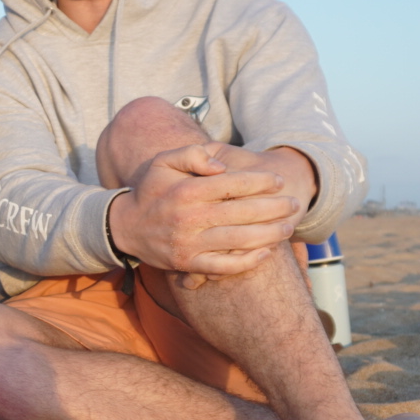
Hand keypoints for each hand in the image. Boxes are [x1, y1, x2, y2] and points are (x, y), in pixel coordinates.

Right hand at [107, 143, 300, 277]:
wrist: (126, 227)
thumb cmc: (151, 190)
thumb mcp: (163, 162)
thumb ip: (192, 153)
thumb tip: (222, 164)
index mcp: (187, 190)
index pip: (233, 184)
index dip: (261, 182)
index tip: (278, 181)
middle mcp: (190, 217)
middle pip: (243, 212)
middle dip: (274, 208)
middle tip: (294, 204)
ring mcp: (190, 243)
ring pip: (239, 240)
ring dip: (269, 234)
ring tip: (287, 227)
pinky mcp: (188, 264)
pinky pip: (224, 266)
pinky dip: (248, 261)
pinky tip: (265, 253)